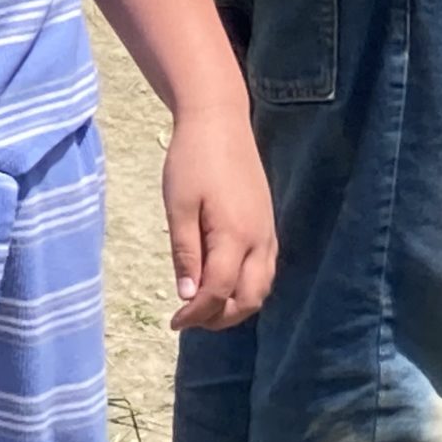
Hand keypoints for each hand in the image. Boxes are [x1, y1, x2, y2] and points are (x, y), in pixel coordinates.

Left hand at [162, 104, 275, 331]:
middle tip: (190, 318)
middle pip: (249, 299)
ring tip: (205, 306)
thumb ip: (185, 253)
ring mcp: (268, 232)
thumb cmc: (192, 159)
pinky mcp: (268, 224)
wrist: (219, 120)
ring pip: (262, 287)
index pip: (219, 292)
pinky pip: (265, 269)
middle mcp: (259, 239)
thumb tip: (188, 296)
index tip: (174, 321)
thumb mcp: (179, 206)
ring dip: (236, 305)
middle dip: (220, 318)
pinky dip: (247, 287)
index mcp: (235, 236)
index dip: (196, 314)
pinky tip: (224, 281)